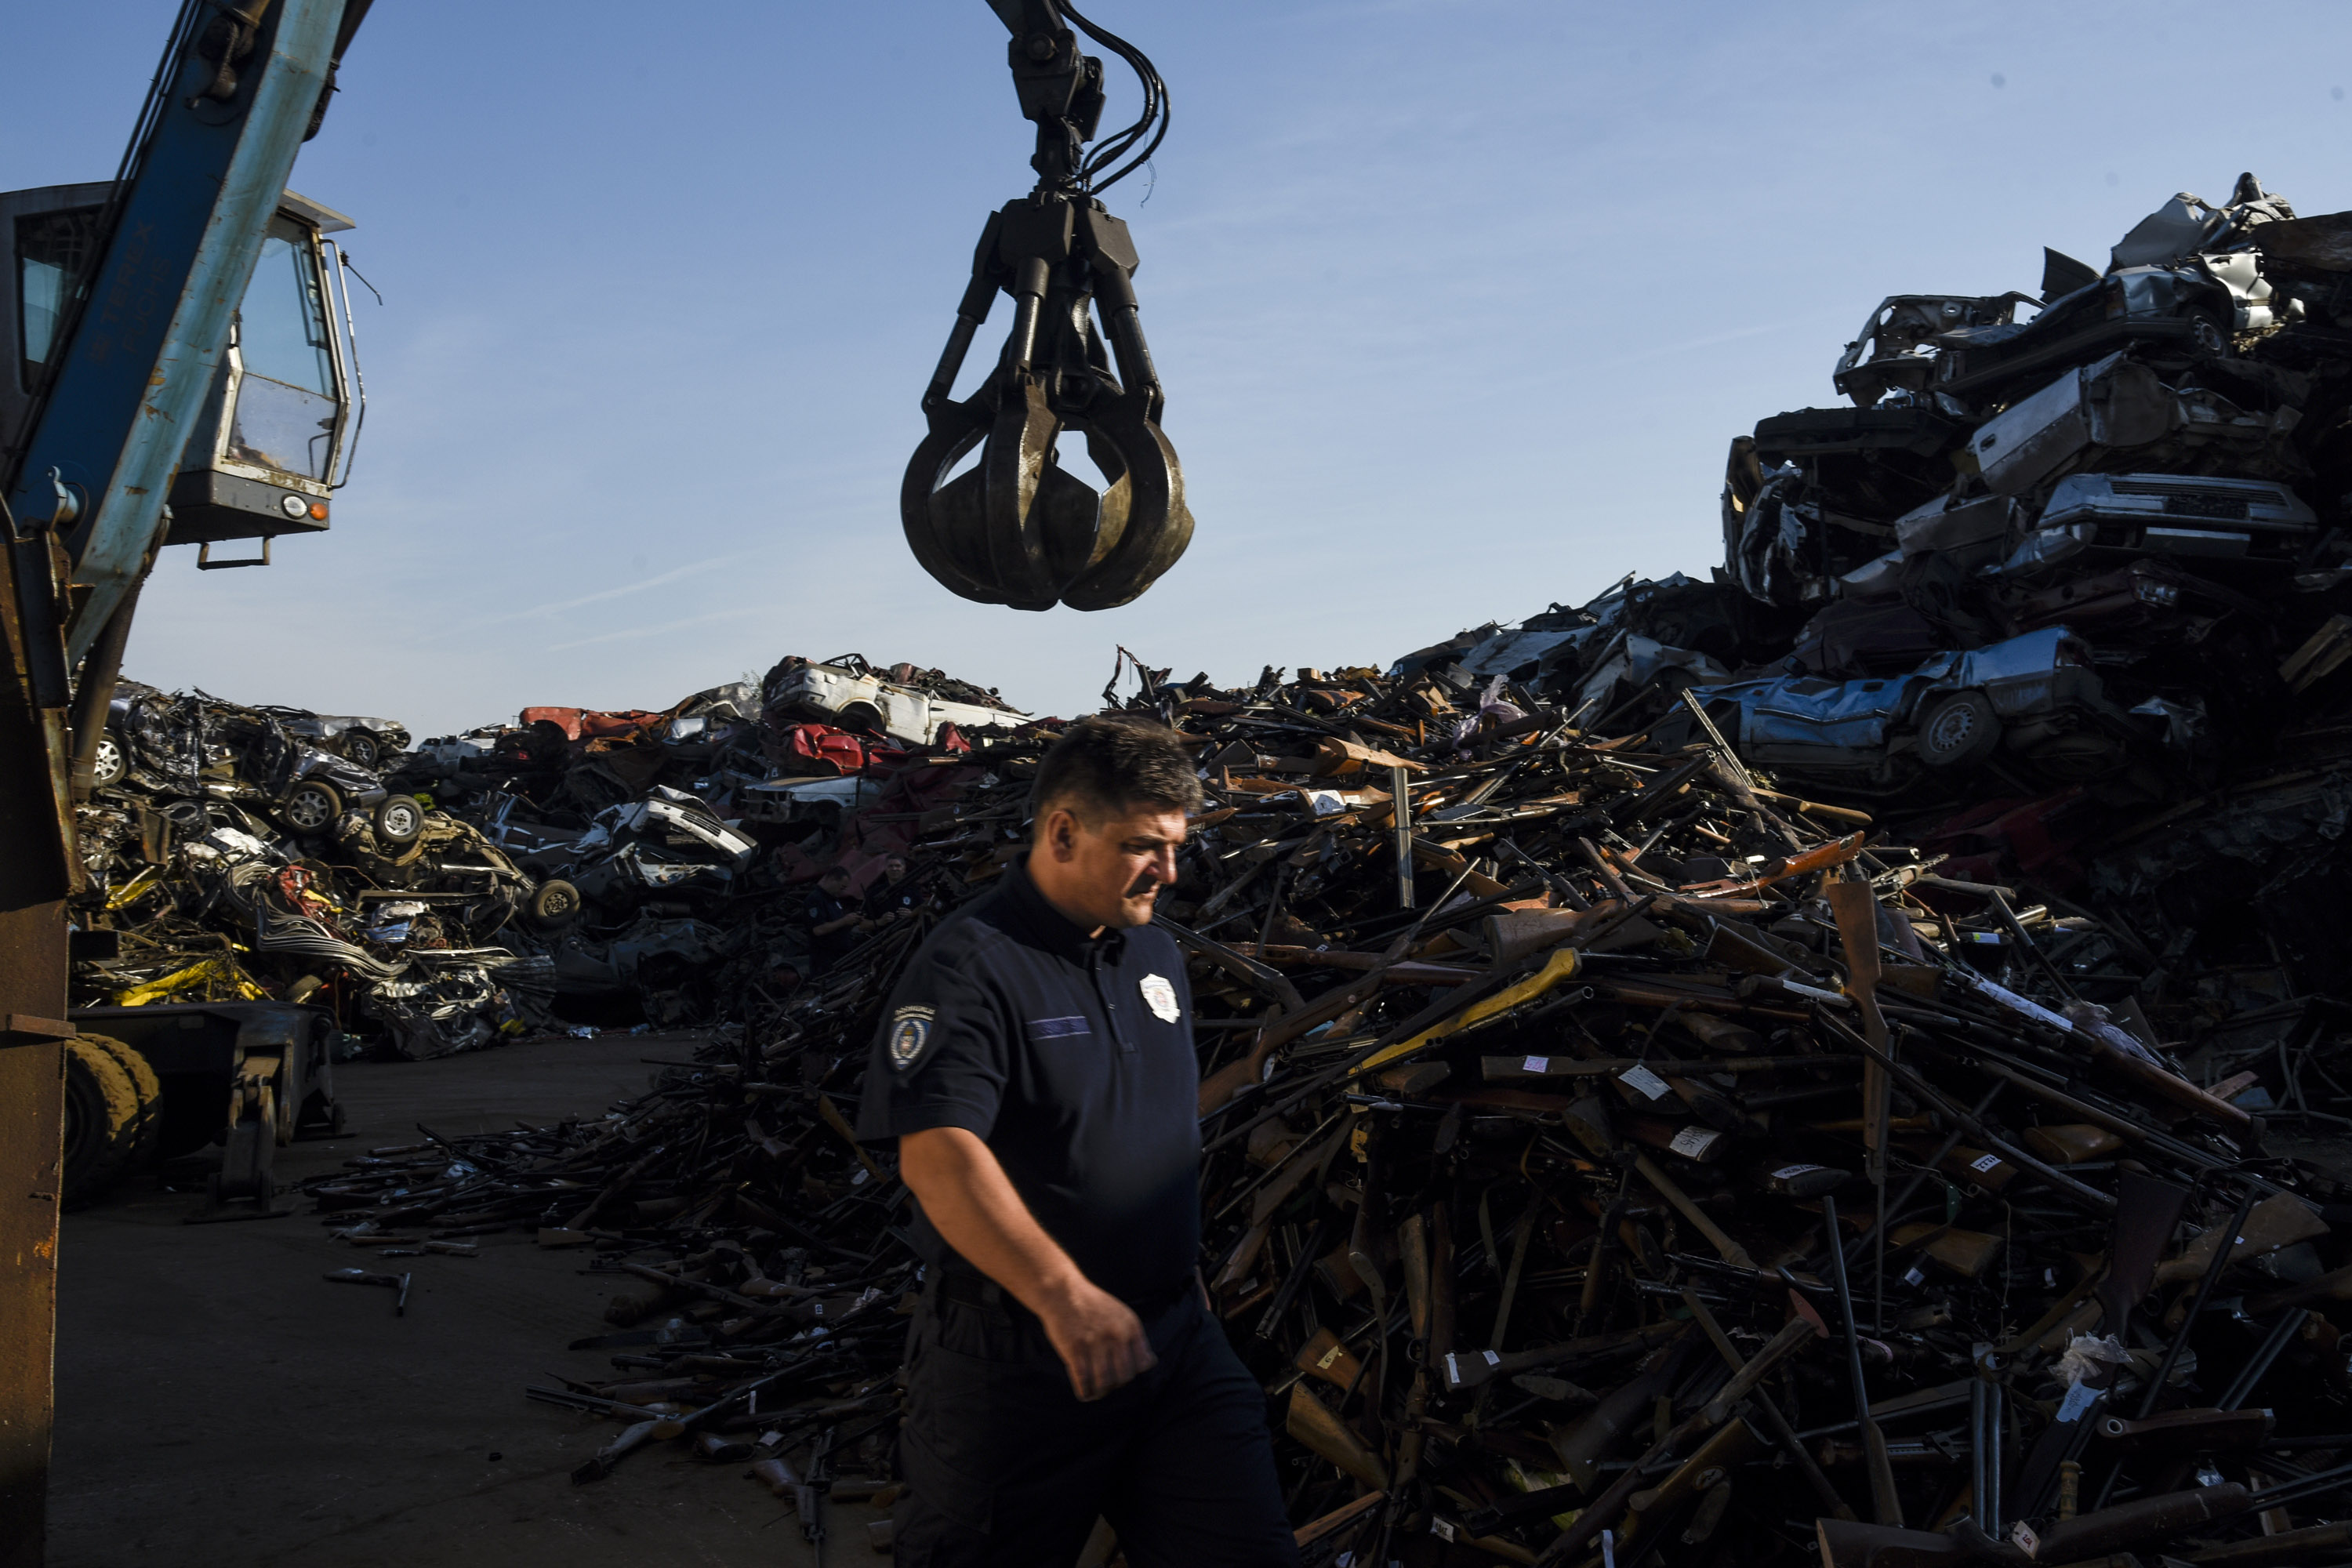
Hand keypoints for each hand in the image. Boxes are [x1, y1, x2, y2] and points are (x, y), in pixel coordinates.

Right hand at [1036, 1277, 1155, 1400]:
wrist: (1062, 1292)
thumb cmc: (1092, 1305)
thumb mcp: (1120, 1314)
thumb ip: (1134, 1338)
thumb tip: (1151, 1363)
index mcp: (1130, 1326)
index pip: (1143, 1363)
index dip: (1133, 1372)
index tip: (1122, 1373)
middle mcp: (1116, 1335)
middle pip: (1124, 1377)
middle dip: (1116, 1385)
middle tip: (1107, 1384)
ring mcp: (1095, 1342)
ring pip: (1104, 1384)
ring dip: (1100, 1392)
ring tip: (1096, 1392)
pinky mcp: (1074, 1349)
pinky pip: (1083, 1382)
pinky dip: (1085, 1392)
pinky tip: (1084, 1392)